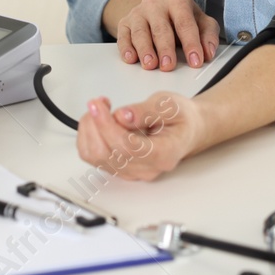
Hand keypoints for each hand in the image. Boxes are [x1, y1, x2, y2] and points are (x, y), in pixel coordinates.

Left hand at [75, 91, 207, 180]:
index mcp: (164, 154)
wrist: (186, 130)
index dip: (107, 125)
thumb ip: (147, 111)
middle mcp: (147, 169)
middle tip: (98, 102)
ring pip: (96, 157)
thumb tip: (123, 116)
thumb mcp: (170, 105)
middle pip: (108, 154)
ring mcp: (132, 171)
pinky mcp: (120, 168)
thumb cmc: (181, 118)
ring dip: (89, 130)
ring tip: (100, 109)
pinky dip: (89, 136)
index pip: (128, 147)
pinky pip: (93, 157)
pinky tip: (98, 121)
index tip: (98, 105)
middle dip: (95, 125)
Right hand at [114, 0, 218, 70]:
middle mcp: (155, 1)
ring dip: (145, 49)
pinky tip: (131, 58)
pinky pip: (123, 35)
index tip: (195, 60)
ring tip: (150, 64)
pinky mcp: (124, 22)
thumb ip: (208, 34)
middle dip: (165, 48)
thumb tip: (209, 52)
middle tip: (168, 66)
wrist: (156, 8)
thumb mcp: (200, 21)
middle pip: (161, 27)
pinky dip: (126, 47)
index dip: (191, 42)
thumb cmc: (181, 16)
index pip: (184, 21)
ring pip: (140, 31)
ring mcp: (137, 11)